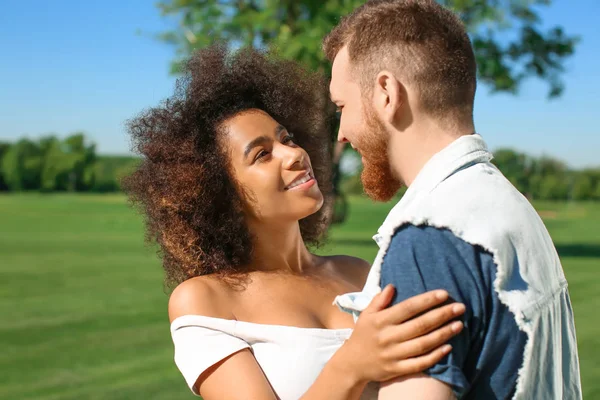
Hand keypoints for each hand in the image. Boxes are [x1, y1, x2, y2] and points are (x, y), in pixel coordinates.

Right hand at [335, 285, 464, 383]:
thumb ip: (379, 300)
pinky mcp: (397, 369)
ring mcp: (393, 354)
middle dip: (442, 315)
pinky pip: (420, 363)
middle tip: (460, 307)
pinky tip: (448, 347)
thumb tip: (393, 286)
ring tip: (459, 325)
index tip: (444, 293)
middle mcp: (388, 337)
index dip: (427, 300)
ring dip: (443, 334)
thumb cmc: (363, 334)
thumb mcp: (366, 314)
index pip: (408, 307)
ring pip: (423, 344)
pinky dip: (435, 356)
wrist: (352, 363)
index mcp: (381, 320)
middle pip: (420, 325)